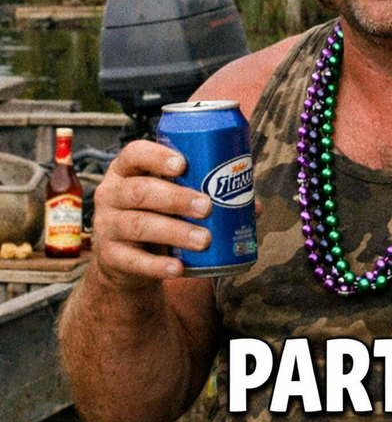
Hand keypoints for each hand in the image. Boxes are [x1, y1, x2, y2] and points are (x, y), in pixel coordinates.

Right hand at [91, 140, 211, 288]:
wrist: (127, 258)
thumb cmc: (158, 213)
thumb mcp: (173, 197)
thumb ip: (207, 192)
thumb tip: (253, 205)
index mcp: (127, 169)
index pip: (135, 153)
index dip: (157, 156)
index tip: (184, 163)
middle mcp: (111, 194)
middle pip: (140, 191)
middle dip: (176, 198)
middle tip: (207, 206)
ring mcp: (107, 226)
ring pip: (139, 225)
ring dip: (175, 231)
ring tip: (204, 238)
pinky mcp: (110, 257)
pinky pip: (133, 261)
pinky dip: (158, 266)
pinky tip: (179, 268)